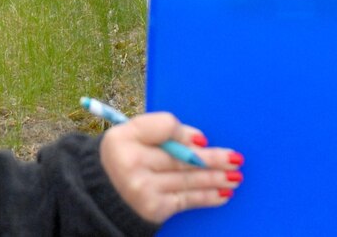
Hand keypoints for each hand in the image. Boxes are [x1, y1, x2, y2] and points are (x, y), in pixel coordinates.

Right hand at [99, 112, 243, 224]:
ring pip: (188, 179)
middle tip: (235, 158)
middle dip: (212, 159)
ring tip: (235, 176)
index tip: (203, 139)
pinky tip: (223, 194)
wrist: (101, 192)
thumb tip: (200, 140)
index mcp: (124, 136)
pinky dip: (207, 197)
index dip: (185, 133)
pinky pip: (187, 200)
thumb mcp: (131, 135)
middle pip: (181, 157)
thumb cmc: (124, 156)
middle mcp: (131, 162)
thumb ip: (160, 131)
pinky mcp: (154, 208)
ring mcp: (143, 188)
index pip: (163, 127)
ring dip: (216, 178)